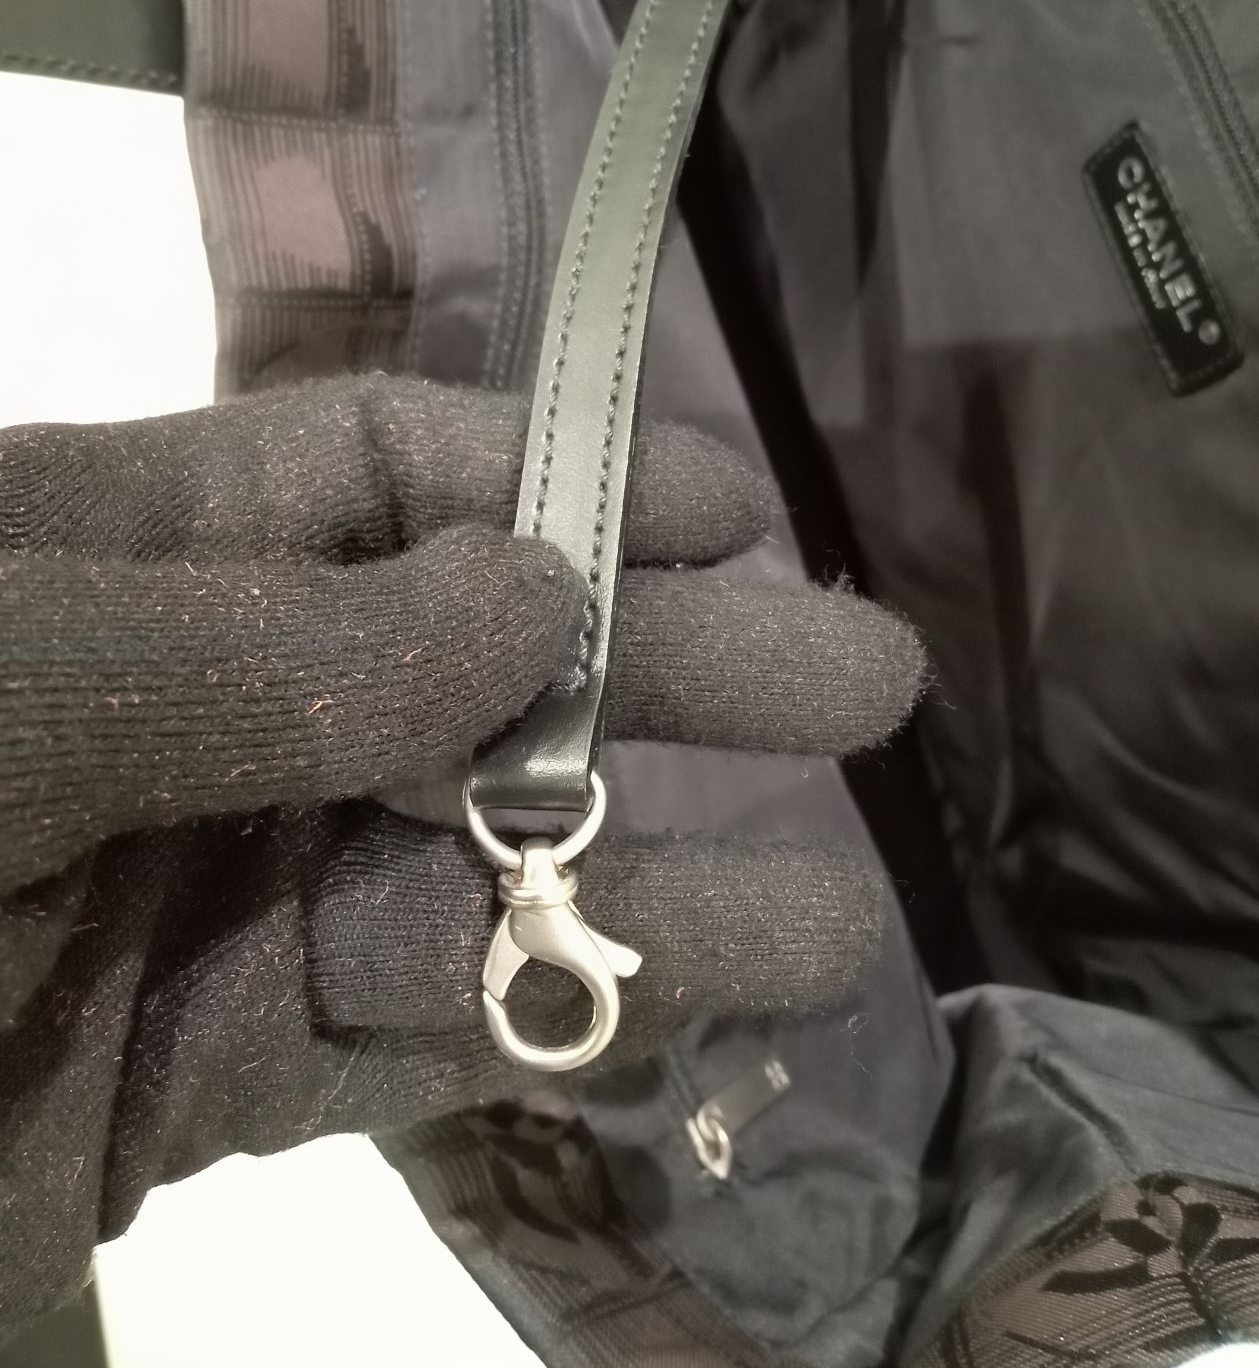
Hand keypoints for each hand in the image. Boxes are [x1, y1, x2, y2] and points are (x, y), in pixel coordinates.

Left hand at [0, 374, 921, 1327]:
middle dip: (656, 673)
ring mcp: (176, 908)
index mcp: (84, 559)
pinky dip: (540, 1028)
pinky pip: (396, 1041)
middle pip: (451, 670)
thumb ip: (262, 647)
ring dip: (644, 889)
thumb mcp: (0, 691)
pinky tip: (690, 1014)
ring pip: (451, 877)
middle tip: (861, 681)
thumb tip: (533, 590)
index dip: (552, 474)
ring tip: (842, 910)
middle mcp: (160, 717)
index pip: (357, 476)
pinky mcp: (176, 1095)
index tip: (734, 499)